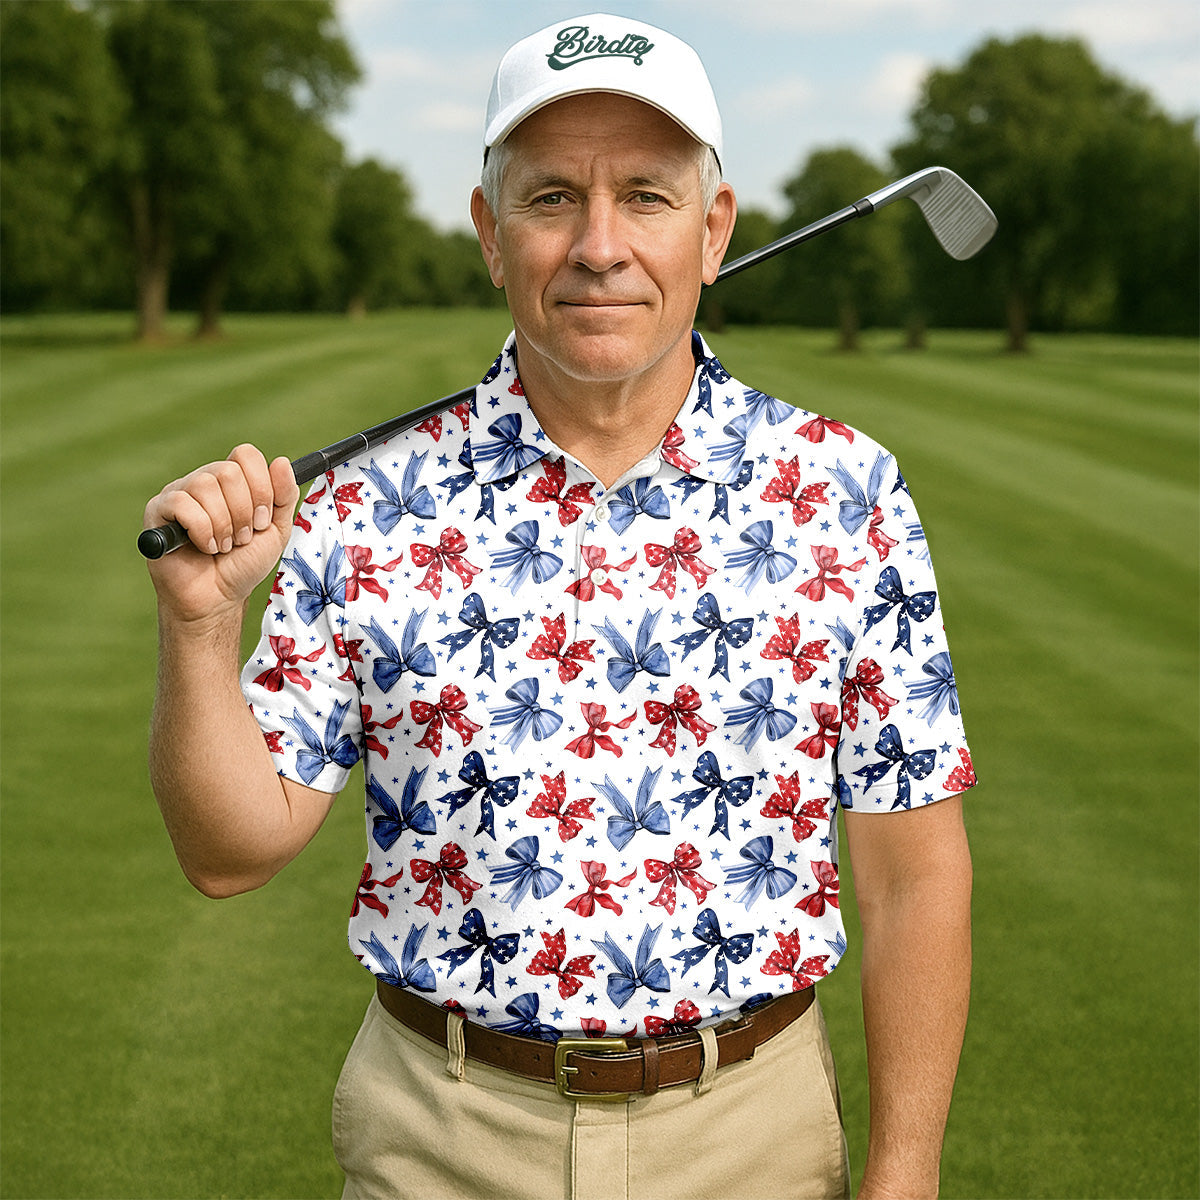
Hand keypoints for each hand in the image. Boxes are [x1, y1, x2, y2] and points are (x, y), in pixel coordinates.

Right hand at [144, 444, 298, 623]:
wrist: (218, 598)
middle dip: (243, 512)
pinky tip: (204, 547)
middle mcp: (203, 481)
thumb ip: (284, 496)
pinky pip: (182, 504)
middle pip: (228, 471)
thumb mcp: (276, 530)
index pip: (246, 455)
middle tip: (241, 538)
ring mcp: (178, 493)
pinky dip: (202, 531)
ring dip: (223, 525)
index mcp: (231, 481)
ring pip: (205, 485)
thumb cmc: (243, 565)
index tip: (261, 520)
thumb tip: (281, 461)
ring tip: (223, 546)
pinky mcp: (157, 511)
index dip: (261, 488)